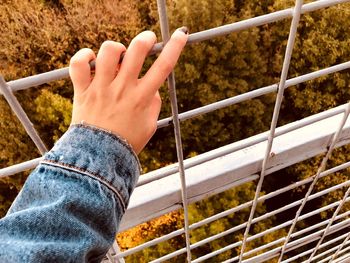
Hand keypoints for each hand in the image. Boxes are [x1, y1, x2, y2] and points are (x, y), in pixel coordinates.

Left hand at [69, 28, 187, 153]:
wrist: (99, 157)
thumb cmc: (127, 142)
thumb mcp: (150, 125)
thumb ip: (154, 103)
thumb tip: (153, 86)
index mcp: (142, 97)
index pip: (164, 66)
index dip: (175, 47)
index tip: (181, 35)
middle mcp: (123, 88)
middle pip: (137, 50)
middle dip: (145, 38)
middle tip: (147, 40)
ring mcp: (102, 87)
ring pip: (108, 51)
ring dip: (116, 47)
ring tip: (117, 56)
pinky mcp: (83, 90)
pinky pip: (78, 63)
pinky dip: (84, 56)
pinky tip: (92, 60)